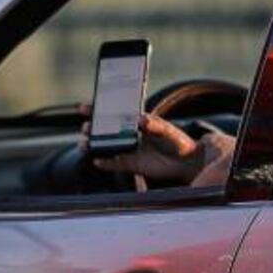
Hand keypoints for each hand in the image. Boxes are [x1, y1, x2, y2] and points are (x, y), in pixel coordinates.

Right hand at [89, 113, 204, 183]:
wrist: (187, 164)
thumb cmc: (178, 142)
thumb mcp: (169, 131)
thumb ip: (155, 125)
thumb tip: (141, 119)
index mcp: (136, 121)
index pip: (114, 112)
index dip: (98, 109)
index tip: (84, 107)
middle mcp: (129, 135)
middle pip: (104, 129)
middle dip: (92, 127)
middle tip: (86, 127)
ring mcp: (128, 150)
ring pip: (105, 146)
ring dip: (93, 144)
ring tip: (86, 143)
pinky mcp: (131, 165)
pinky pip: (113, 165)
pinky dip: (104, 163)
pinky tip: (97, 161)